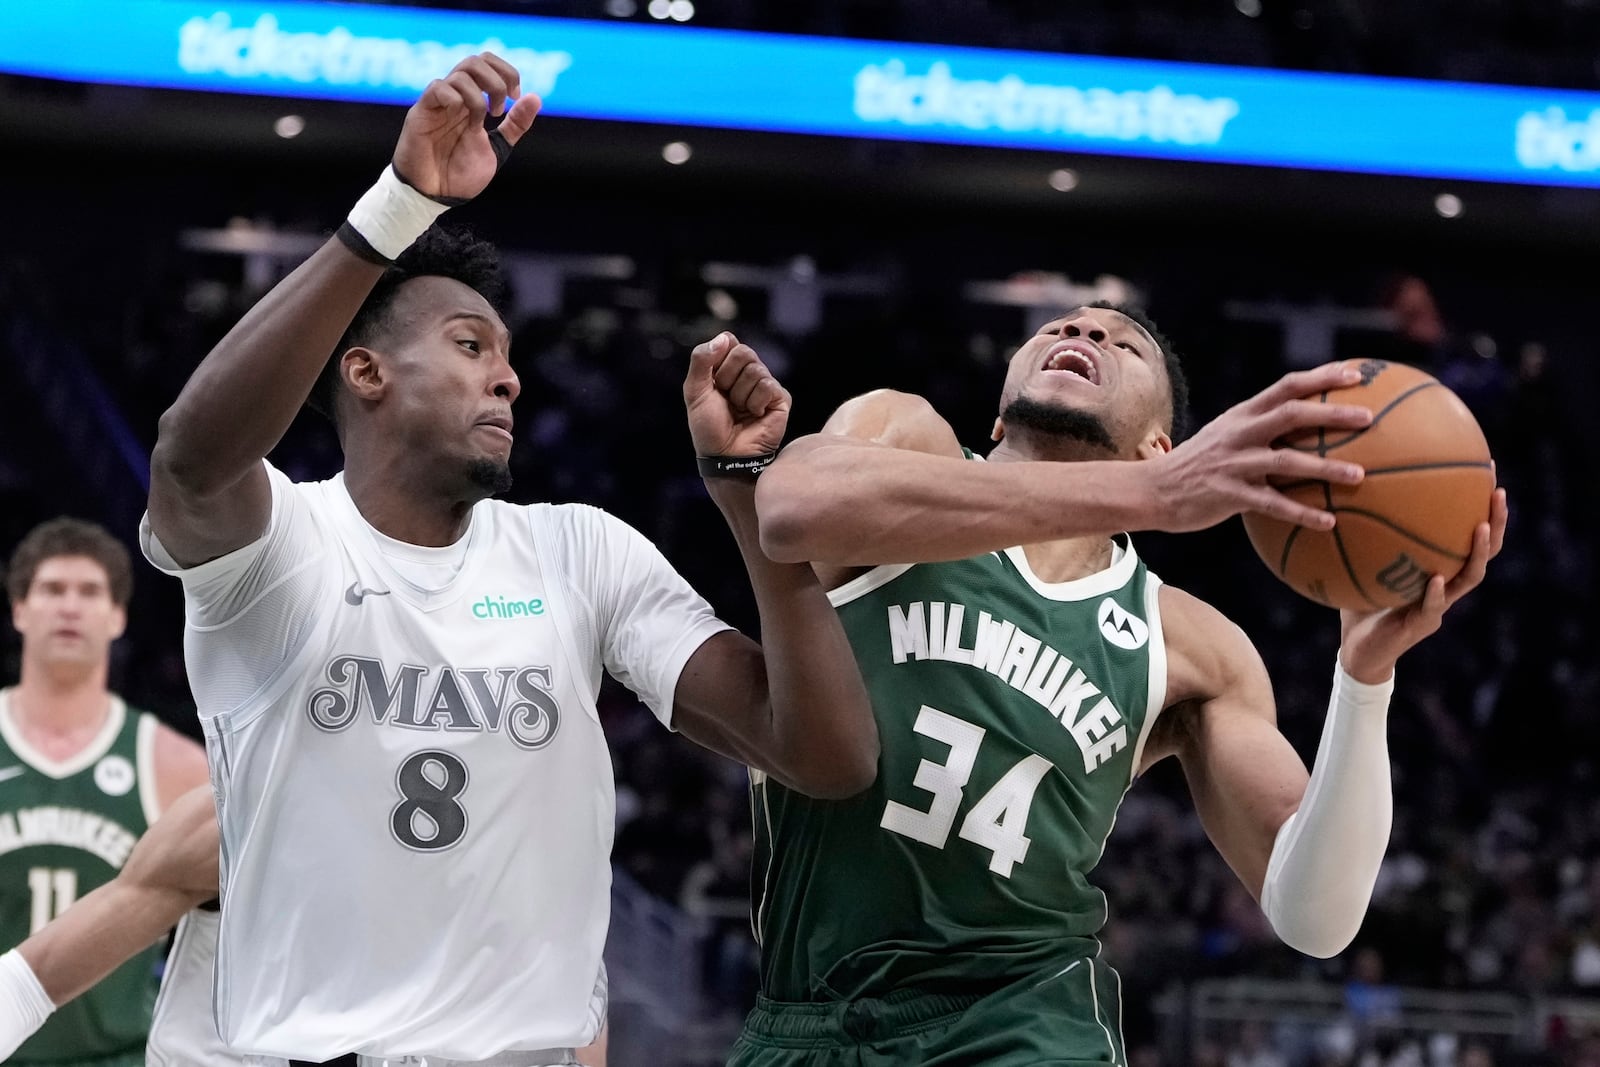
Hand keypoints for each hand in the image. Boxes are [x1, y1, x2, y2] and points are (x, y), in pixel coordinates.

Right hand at [393, 53, 541, 201]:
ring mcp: (437, 104)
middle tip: (499, 110)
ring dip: (479, 98)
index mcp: (471, 101)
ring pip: (460, 74)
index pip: (487, 63)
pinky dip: (456, 100)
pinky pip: (437, 88)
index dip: (507, 72)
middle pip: (475, 61)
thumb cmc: (459, 175)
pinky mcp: (420, 113)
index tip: (515, 97)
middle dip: (496, 82)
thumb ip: (515, 125)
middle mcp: (454, 97)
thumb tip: (536, 97)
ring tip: (479, 123)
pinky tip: (461, 121)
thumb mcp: (497, 148)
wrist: (435, 196)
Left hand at [684, 333, 790, 457]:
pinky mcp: (781, 399)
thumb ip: (702, 360)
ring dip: (741, 395)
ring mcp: (766, 385)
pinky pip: (768, 385)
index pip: (729, 341)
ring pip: (756, 370)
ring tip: (740, 411)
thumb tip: (725, 337)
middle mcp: (749, 373)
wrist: (725, 456)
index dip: (718, 361)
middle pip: (743, 352)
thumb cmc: (708, 427)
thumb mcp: (694, 391)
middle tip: (727, 399)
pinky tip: (755, 415)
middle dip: (728, 377)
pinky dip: (755, 402)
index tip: (713, 384)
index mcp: (728, 367)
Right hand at [1150, 362, 1374, 532]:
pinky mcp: (1230, 495)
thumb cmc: (1196, 465)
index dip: (1321, 378)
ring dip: (1326, 467)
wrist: (1152, 490)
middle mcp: (1240, 434)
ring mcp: (1234, 464)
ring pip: (1287, 460)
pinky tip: (1329, 522)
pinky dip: (1303, 513)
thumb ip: (1258, 429)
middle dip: (1332, 414)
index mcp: (1242, 416)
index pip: (1286, 386)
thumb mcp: (1224, 436)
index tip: (1355, 376)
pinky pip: (1273, 504)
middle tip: (1369, 418)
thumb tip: (1304, 428)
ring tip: (1360, 476)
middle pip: (1292, 414)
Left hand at [1339, 487, 1507, 683]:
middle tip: (1498, 492)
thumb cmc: (1361, 606)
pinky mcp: (1420, 625)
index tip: (1486, 473)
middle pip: (1483, 552)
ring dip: (1478, 552)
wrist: (1358, 652)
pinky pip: (1432, 608)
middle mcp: (1445, 586)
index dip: (1481, 509)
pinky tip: (1436, 578)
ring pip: (1469, 578)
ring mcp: (1437, 606)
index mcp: (1438, 570)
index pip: (1467, 537)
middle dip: (1495, 522)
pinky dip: (1435, 592)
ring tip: (1481, 527)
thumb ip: (1361, 538)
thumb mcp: (1361, 566)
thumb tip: (1344, 495)